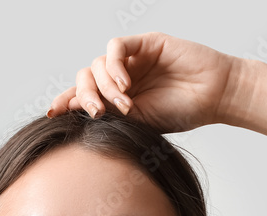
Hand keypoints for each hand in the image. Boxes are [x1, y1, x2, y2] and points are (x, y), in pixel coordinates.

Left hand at [48, 31, 237, 132]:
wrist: (214, 98)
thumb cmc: (182, 112)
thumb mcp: (139, 120)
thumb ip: (110, 113)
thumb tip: (77, 111)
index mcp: (118, 98)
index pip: (84, 95)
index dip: (66, 101)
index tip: (52, 113)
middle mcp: (121, 76)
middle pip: (85, 78)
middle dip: (84, 96)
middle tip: (97, 113)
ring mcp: (132, 59)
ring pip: (97, 64)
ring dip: (106, 87)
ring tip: (125, 104)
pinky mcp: (145, 43)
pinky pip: (116, 48)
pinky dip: (114, 66)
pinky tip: (125, 85)